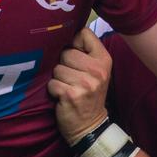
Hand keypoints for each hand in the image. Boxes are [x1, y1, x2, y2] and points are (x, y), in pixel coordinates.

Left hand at [46, 27, 111, 143]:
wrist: (90, 126)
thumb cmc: (88, 94)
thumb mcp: (96, 71)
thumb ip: (85, 51)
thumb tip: (62, 30)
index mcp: (104, 59)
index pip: (83, 33)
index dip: (74, 43)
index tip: (76, 56)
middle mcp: (97, 70)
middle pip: (66, 51)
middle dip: (63, 64)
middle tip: (72, 78)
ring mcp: (85, 83)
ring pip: (57, 68)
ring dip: (58, 78)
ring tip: (68, 87)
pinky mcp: (71, 95)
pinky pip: (52, 83)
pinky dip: (53, 90)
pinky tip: (63, 97)